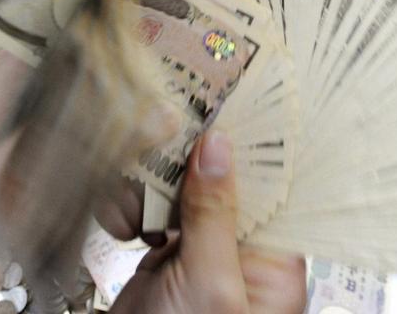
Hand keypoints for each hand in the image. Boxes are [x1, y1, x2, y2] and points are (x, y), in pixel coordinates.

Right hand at [110, 132, 305, 313]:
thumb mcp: (209, 289)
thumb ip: (215, 215)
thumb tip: (220, 147)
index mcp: (273, 267)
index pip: (272, 189)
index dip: (250, 148)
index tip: (228, 107)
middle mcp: (242, 256)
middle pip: (224, 183)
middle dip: (189, 167)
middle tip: (164, 142)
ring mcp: (201, 255)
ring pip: (183, 193)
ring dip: (153, 188)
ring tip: (136, 207)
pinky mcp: (165, 258)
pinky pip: (154, 211)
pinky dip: (134, 207)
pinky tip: (124, 219)